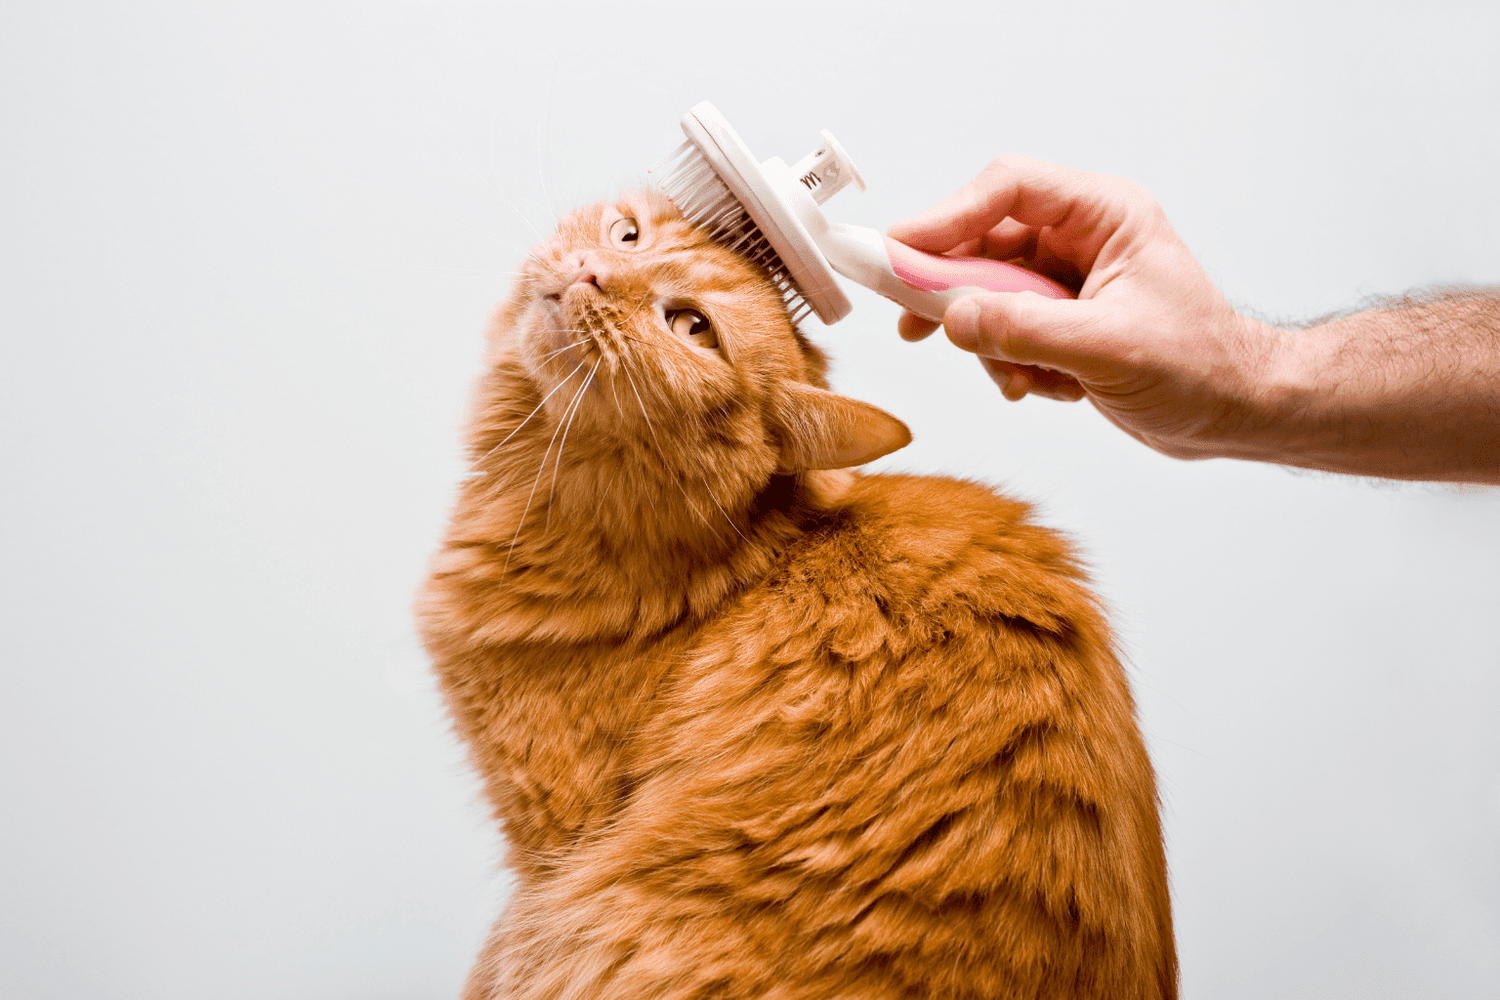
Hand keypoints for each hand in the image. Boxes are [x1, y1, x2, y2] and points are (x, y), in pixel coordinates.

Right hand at [888, 155, 1278, 461]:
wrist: (1232, 414)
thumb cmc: (1201, 368)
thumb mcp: (1108, 348)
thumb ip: (1025, 330)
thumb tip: (952, 319)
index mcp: (1105, 215)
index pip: (1010, 189)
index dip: (950, 215)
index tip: (903, 248)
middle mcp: (1080, 239)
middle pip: (985, 240)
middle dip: (952, 288)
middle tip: (911, 320)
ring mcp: (1066, 280)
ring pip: (986, 291)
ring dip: (987, 339)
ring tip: (1015, 377)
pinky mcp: (1058, 321)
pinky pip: (1001, 328)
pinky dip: (1006, 361)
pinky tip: (1039, 387)